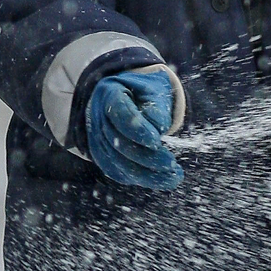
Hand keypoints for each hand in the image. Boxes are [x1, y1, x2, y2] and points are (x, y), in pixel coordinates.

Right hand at [86, 70, 183, 190]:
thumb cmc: (143, 93)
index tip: (156, 142)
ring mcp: (97, 139)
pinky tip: (160, 179)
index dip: (136, 129)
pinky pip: (117, 172)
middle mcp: (98, 118)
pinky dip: (139, 178)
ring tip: (173, 177)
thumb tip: (158, 128)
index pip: (118, 112)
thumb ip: (156, 107)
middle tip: (171, 164)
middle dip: (146, 157)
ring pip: (118, 162)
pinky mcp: (103, 156)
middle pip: (118, 143)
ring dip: (146, 174)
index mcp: (109, 94)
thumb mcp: (153, 91)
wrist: (127, 97)